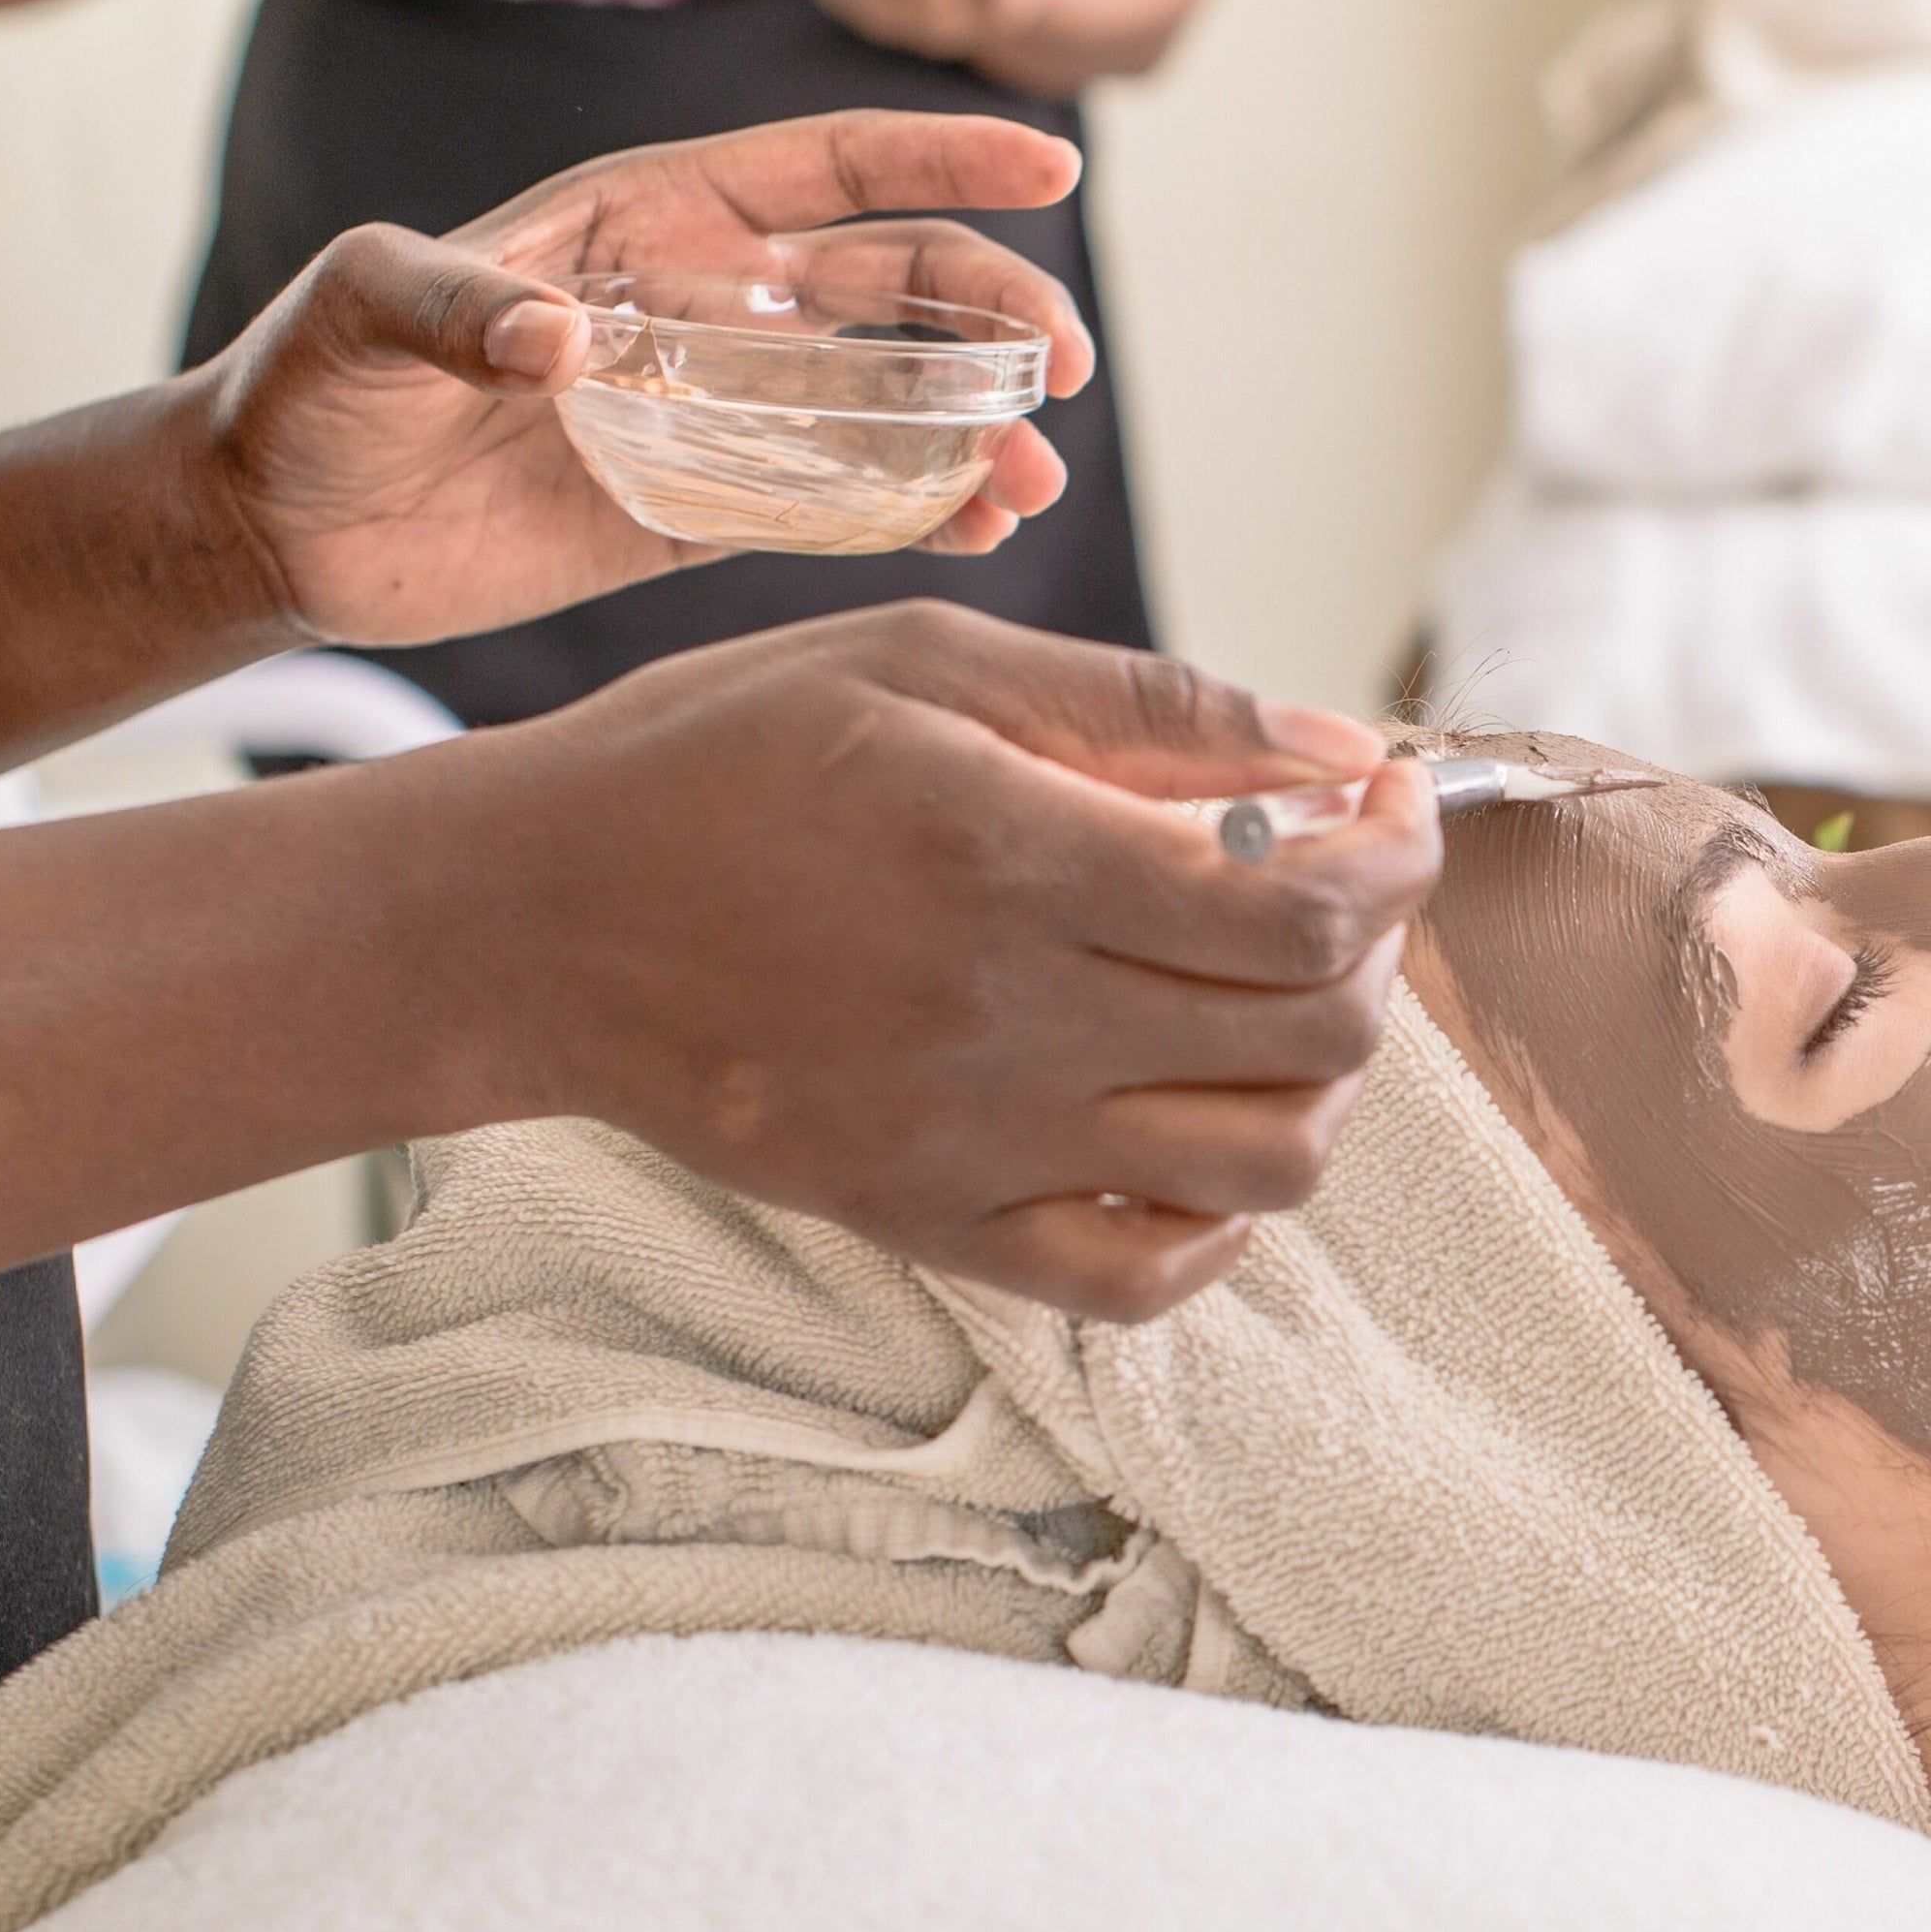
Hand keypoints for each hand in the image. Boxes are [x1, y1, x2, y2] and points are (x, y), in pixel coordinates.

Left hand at [194, 109, 1093, 651]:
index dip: (943, 162)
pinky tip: (982, 532)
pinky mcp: (707, 518)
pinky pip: (842, 509)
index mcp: (649, 222)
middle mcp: (709, 309)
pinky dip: (922, 518)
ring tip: (1033, 483)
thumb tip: (559, 342)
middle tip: (1065, 371)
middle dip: (999, 316)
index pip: (827, 171)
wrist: (278, 527)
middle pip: (898, 290)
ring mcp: (720, 416)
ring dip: (980, 433)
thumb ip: (453, 306)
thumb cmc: (307, 388)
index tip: (1049, 166)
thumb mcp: (358, 309)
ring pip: (893, 404)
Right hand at [470, 601, 1444, 1319]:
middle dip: (1377, 948)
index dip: (1398, 856)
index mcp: (1011, 855)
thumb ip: (1148, 704)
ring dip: (1323, 1079)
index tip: (1384, 800)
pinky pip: (1151, 1272)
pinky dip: (1224, 1210)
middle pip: (1318, 1037)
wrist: (532, 919)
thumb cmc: (726, 757)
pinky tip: (1197, 1113)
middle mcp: (1010, 1016)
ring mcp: (978, 1142)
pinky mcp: (938, 1224)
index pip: (1309, 911)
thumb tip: (1339, 745)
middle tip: (1336, 881)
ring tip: (1280, 996)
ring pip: (1270, 1164)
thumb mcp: (926, 659)